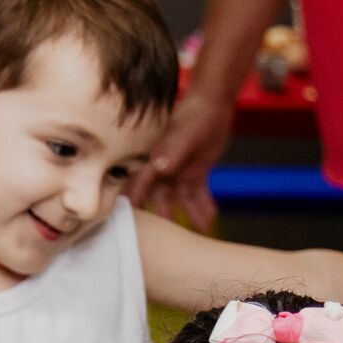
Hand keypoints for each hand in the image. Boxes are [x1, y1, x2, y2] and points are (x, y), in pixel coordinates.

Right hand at [129, 90, 233, 232]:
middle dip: (162, 217)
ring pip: (179, 200)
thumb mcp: (185, 133)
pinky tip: (209, 219)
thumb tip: (158, 167)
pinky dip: (202, 206)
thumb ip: (172, 150)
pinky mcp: (195, 172)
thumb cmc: (195, 114)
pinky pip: (197, 194)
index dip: (133, 202)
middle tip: (165, 239)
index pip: (138, 184)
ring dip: (187, 215)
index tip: (129, 222)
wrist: (214, 103)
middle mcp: (162, 169)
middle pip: (157, 198)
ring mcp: (178, 172)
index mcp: (153, 158)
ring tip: (196, 233)